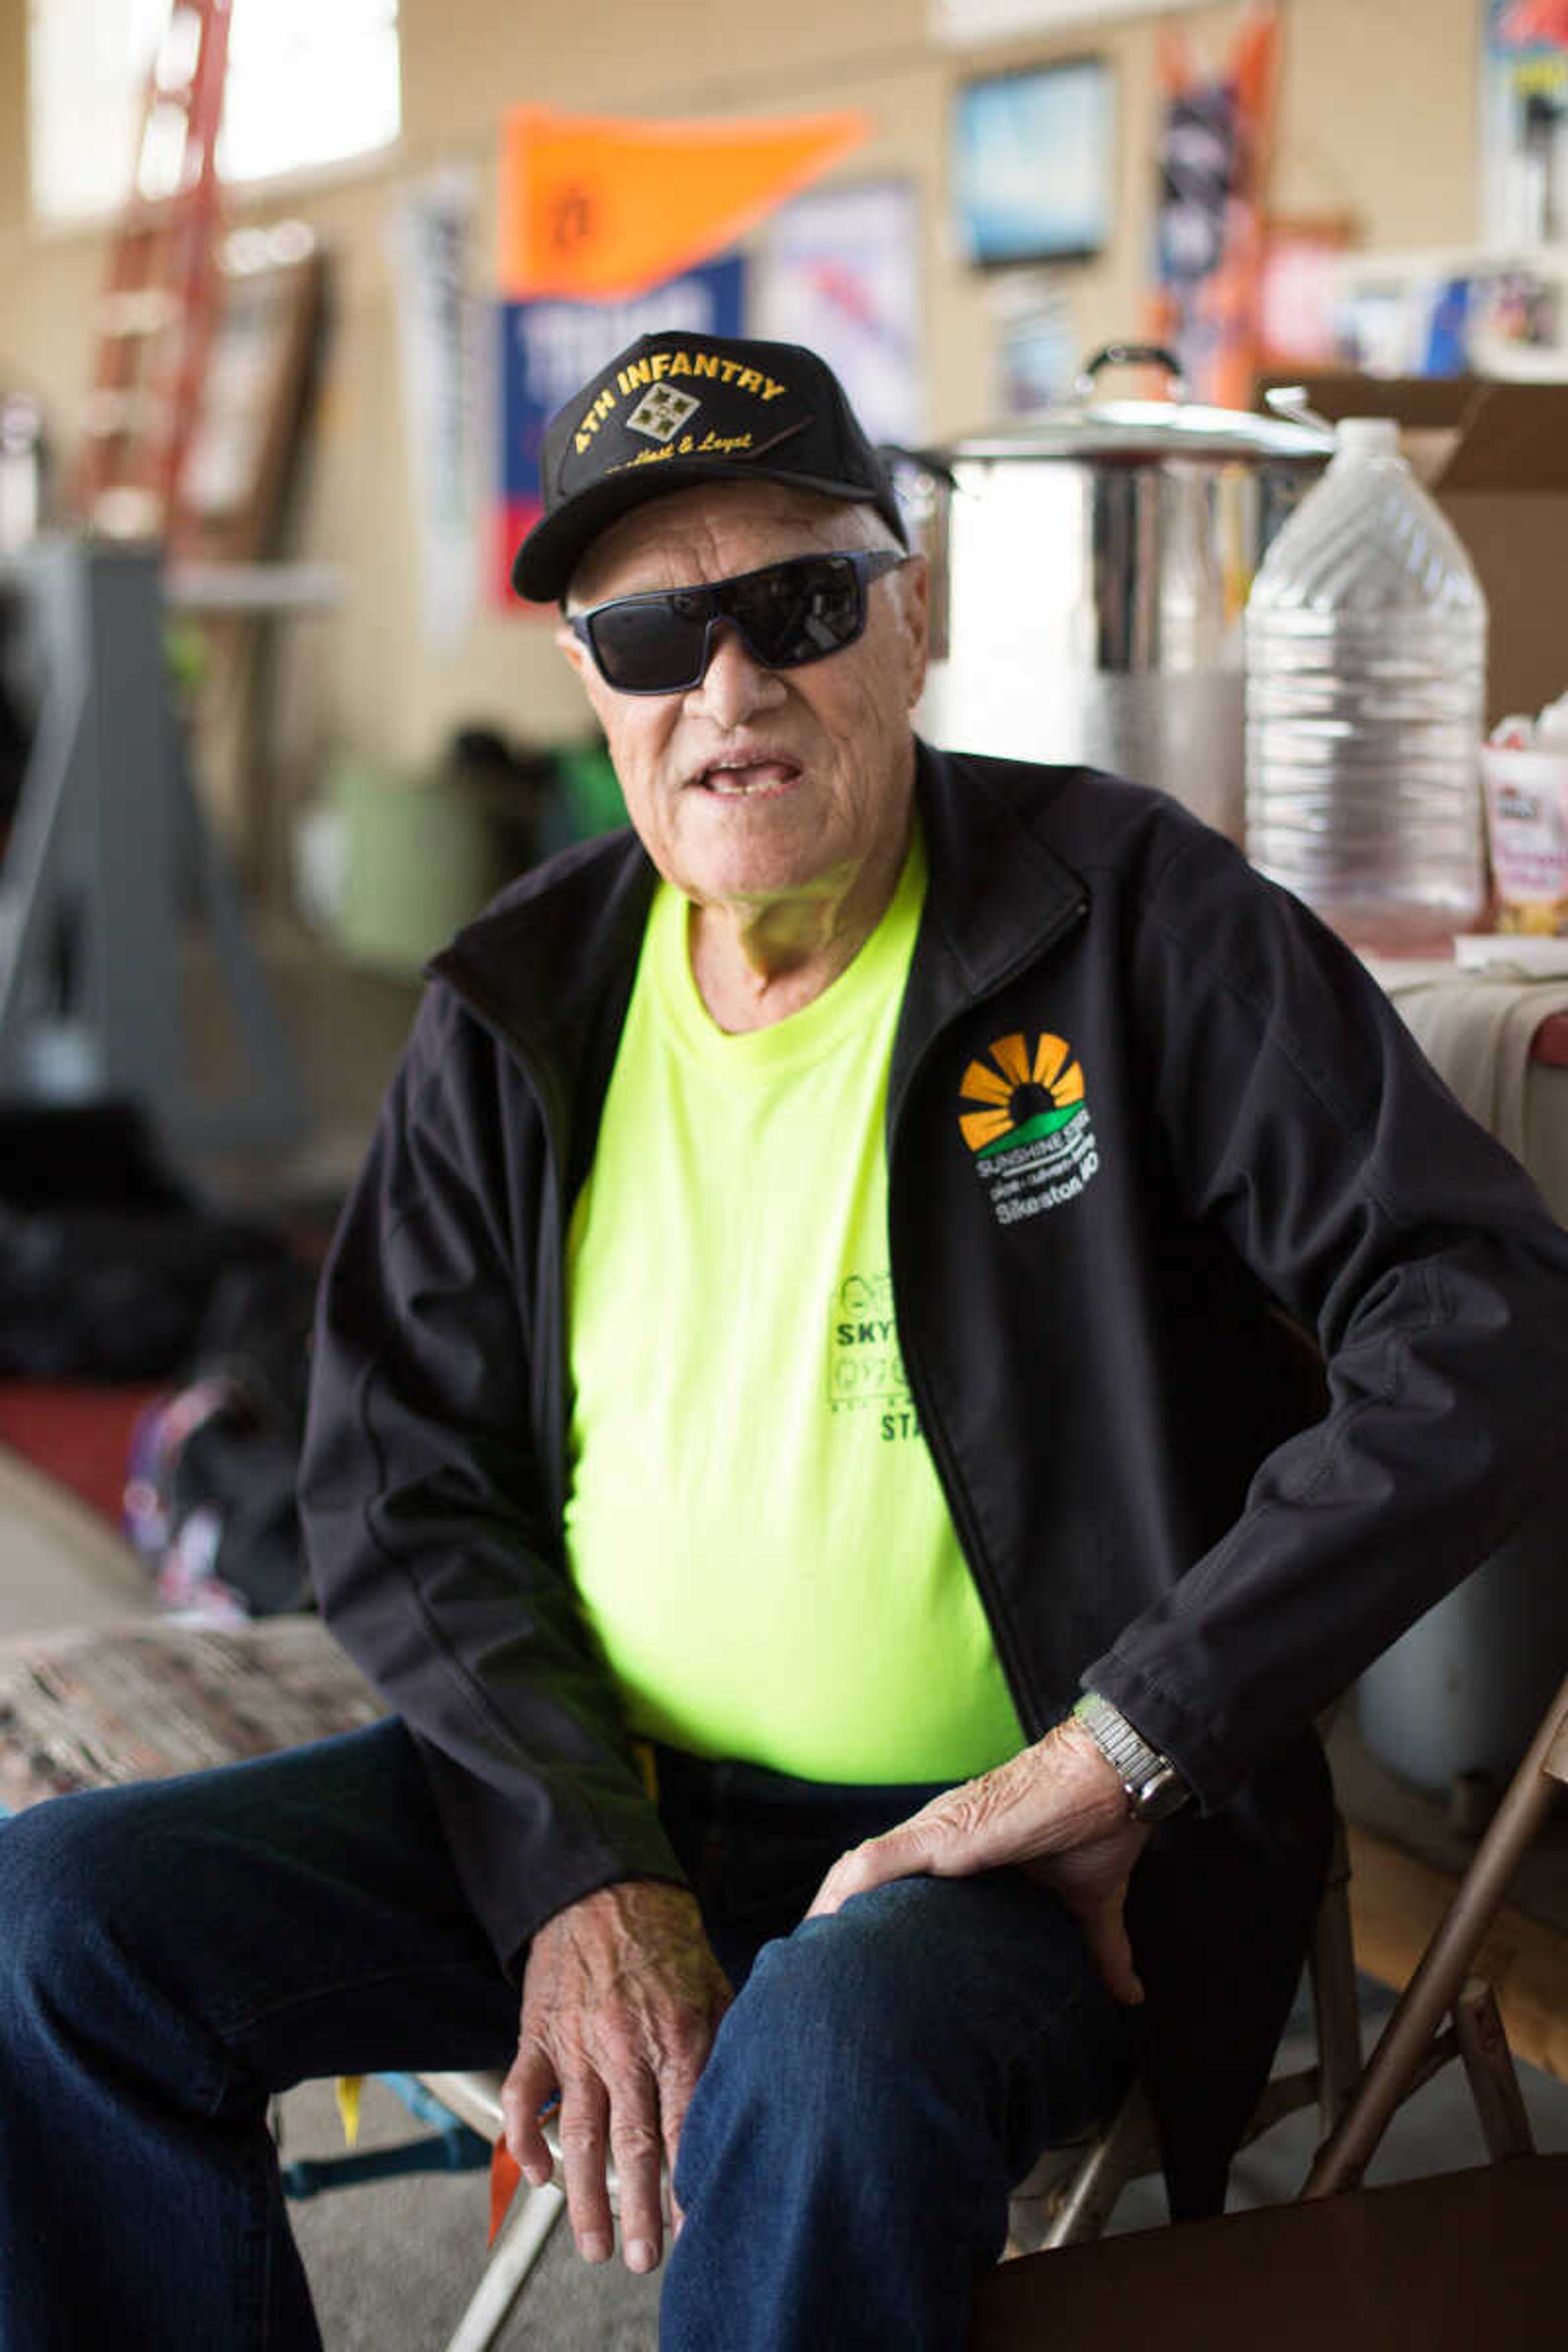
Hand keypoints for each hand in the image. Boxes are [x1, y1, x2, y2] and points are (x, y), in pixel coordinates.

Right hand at [502, 1880, 731, 2273]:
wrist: (603, 1885)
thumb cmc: (667, 1940)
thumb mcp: (716, 1984)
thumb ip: (728, 2044)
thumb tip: (749, 2102)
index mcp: (679, 2034)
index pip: (687, 2126)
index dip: (690, 2184)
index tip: (696, 2232)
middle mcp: (628, 2044)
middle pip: (633, 2144)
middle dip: (639, 2210)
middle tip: (644, 2261)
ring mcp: (578, 2042)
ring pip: (580, 2133)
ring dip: (584, 2197)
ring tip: (593, 2246)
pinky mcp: (539, 2034)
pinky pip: (528, 2095)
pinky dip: (527, 2140)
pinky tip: (538, 2176)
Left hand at [805, 1721, 1150, 2004]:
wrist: (1110, 1775)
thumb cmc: (1097, 1823)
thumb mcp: (1089, 1902)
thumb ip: (1099, 1949)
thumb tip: (1128, 1995)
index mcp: (965, 1853)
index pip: (902, 1888)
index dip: (870, 1922)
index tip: (853, 1966)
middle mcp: (940, 1839)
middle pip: (867, 1882)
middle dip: (837, 1925)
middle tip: (816, 1976)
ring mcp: (936, 1834)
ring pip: (860, 1873)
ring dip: (829, 1912)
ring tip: (806, 1962)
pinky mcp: (942, 1834)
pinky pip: (875, 1862)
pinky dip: (845, 1890)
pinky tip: (822, 1922)